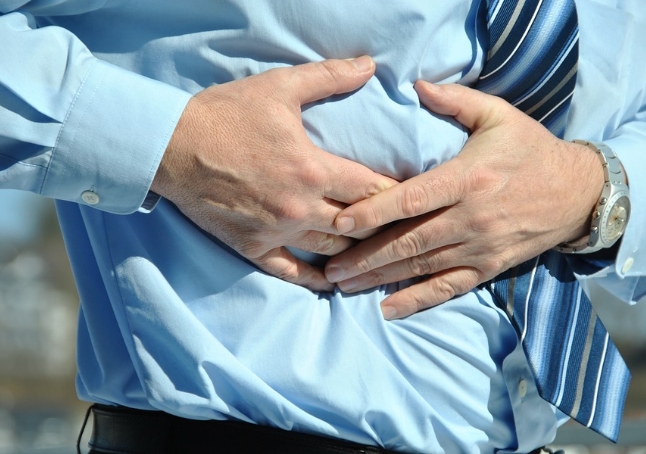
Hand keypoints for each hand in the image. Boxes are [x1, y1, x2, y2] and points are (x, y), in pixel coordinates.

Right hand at [151, 57, 394, 290]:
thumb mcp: (279, 87)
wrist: (173, 146)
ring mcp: (277, 232)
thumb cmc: (227, 115)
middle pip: (358, 224)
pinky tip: (334, 283)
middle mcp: (300, 207)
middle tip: (401, 226)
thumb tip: (369, 65)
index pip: (371, 188)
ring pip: (332, 250)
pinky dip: (316, 280)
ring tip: (376, 251)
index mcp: (312, 169)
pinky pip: (291, 273)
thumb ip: (329, 76)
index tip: (413, 196)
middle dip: (382, 225)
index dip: (396, 193)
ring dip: (356, 251)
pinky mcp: (253, 247)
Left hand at [325, 81, 603, 317]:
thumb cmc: (530, 150)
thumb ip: (456, 102)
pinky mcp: (488, 267)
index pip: (412, 199)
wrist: (578, 192)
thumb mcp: (499, 116)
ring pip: (421, 267)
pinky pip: (448, 288)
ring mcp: (479, 247)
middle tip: (328, 267)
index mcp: (467, 178)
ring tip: (343, 286)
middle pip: (409, 241)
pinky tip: (388, 309)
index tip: (339, 223)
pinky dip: (417, 300)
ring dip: (380, 278)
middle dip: (365, 256)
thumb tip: (416, 84)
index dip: (373, 212)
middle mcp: (470, 217)